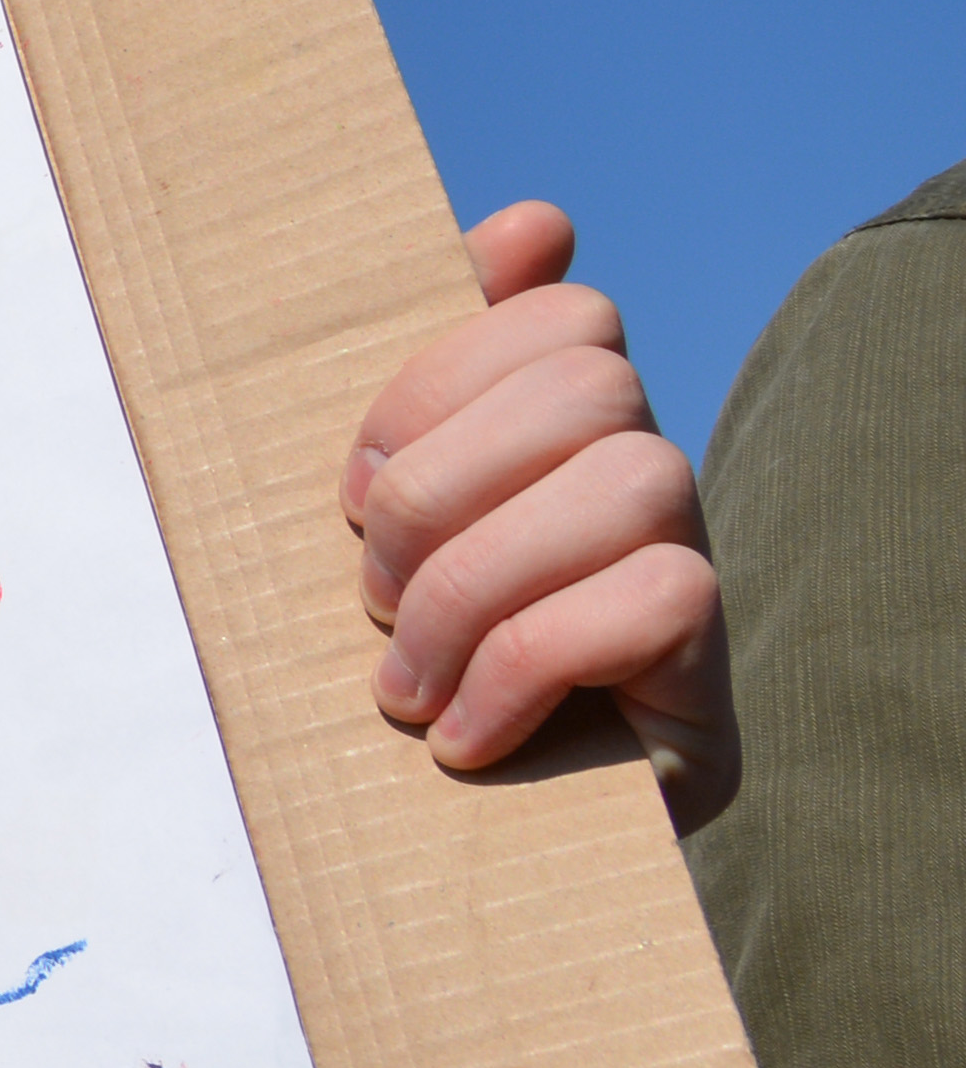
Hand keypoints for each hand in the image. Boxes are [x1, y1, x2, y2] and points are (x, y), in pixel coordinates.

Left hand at [347, 198, 732, 814]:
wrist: (476, 845)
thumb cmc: (404, 665)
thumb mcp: (369, 525)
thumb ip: (420, 385)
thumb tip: (532, 222)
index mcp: (555, 430)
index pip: (556, 313)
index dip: (436, 383)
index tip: (355, 487)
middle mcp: (640, 475)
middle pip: (587, 385)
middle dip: (442, 493)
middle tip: (371, 599)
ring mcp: (688, 562)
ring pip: (630, 482)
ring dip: (475, 589)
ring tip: (406, 685)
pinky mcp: (712, 663)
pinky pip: (657, 598)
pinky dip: (529, 664)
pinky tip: (466, 735)